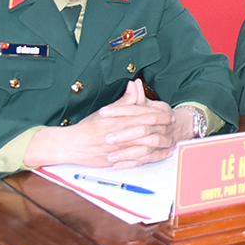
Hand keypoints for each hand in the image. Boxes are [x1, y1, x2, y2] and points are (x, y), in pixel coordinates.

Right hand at [24, 81, 189, 168]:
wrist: (71, 145)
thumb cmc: (88, 127)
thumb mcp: (106, 111)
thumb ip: (124, 100)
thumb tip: (135, 84)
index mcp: (118, 120)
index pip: (143, 115)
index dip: (158, 114)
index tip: (168, 114)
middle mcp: (119, 134)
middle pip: (147, 130)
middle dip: (162, 127)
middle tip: (173, 125)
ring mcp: (119, 149)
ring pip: (145, 145)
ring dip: (160, 143)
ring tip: (171, 140)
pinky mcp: (117, 160)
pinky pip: (139, 160)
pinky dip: (152, 157)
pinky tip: (162, 155)